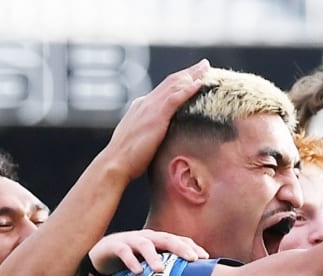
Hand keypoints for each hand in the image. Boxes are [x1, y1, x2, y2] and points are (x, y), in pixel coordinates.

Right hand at [89, 229, 207, 275]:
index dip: (192, 247)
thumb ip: (169, 271)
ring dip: (153, 256)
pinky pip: (124, 252)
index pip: (179, 241)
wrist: (103, 255)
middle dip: (181, 248)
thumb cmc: (134, 261)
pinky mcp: (115, 246)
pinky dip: (130, 261)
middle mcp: (148, 238)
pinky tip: (137, 271)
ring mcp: (131, 240)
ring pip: (145, 244)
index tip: (206, 259)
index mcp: (160, 242)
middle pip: (167, 239)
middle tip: (192, 259)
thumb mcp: (153, 265)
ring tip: (160, 270)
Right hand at [103, 59, 211, 180]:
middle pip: (171, 82)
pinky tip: (199, 83)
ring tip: (207, 68)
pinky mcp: (156, 117)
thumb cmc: (127, 158)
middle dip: (189, 72)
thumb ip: (150, 131)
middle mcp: (146, 103)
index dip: (179, 80)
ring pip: (174, 85)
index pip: (164, 89)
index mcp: (142, 107)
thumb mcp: (140, 139)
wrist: (116, 163)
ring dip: (192, 75)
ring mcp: (150, 108)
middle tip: (204, 64)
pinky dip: (187, 89)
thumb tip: (159, 136)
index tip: (193, 75)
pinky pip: (175, 99)